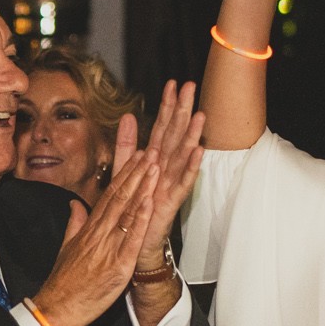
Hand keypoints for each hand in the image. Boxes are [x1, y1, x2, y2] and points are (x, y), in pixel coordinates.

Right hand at [29, 148, 160, 325]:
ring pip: (127, 212)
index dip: (125, 175)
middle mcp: (99, 233)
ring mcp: (108, 247)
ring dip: (142, 188)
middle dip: (136, 173)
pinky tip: (149, 202)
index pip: (109, 195)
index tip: (136, 156)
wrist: (59, 307)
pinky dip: (140, 219)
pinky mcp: (118, 265)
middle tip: (151, 151)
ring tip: (154, 166)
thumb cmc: (65, 281)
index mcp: (90, 229)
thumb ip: (74, 222)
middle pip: (120, 197)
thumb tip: (75, 203)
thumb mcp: (67, 247)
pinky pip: (131, 239)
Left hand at [113, 80, 206, 272]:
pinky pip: (183, 182)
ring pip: (183, 155)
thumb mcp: (124, 169)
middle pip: (175, 135)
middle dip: (182, 111)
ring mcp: (170, 184)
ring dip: (192, 135)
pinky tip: (199, 151)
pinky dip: (191, 167)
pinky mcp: (171, 202)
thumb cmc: (134, 206)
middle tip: (190, 87)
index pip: (161, 128)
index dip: (167, 106)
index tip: (172, 84)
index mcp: (154, 160)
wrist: (135, 241)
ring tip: (200, 115)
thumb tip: (126, 116)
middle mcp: (165, 168)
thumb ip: (125, 144)